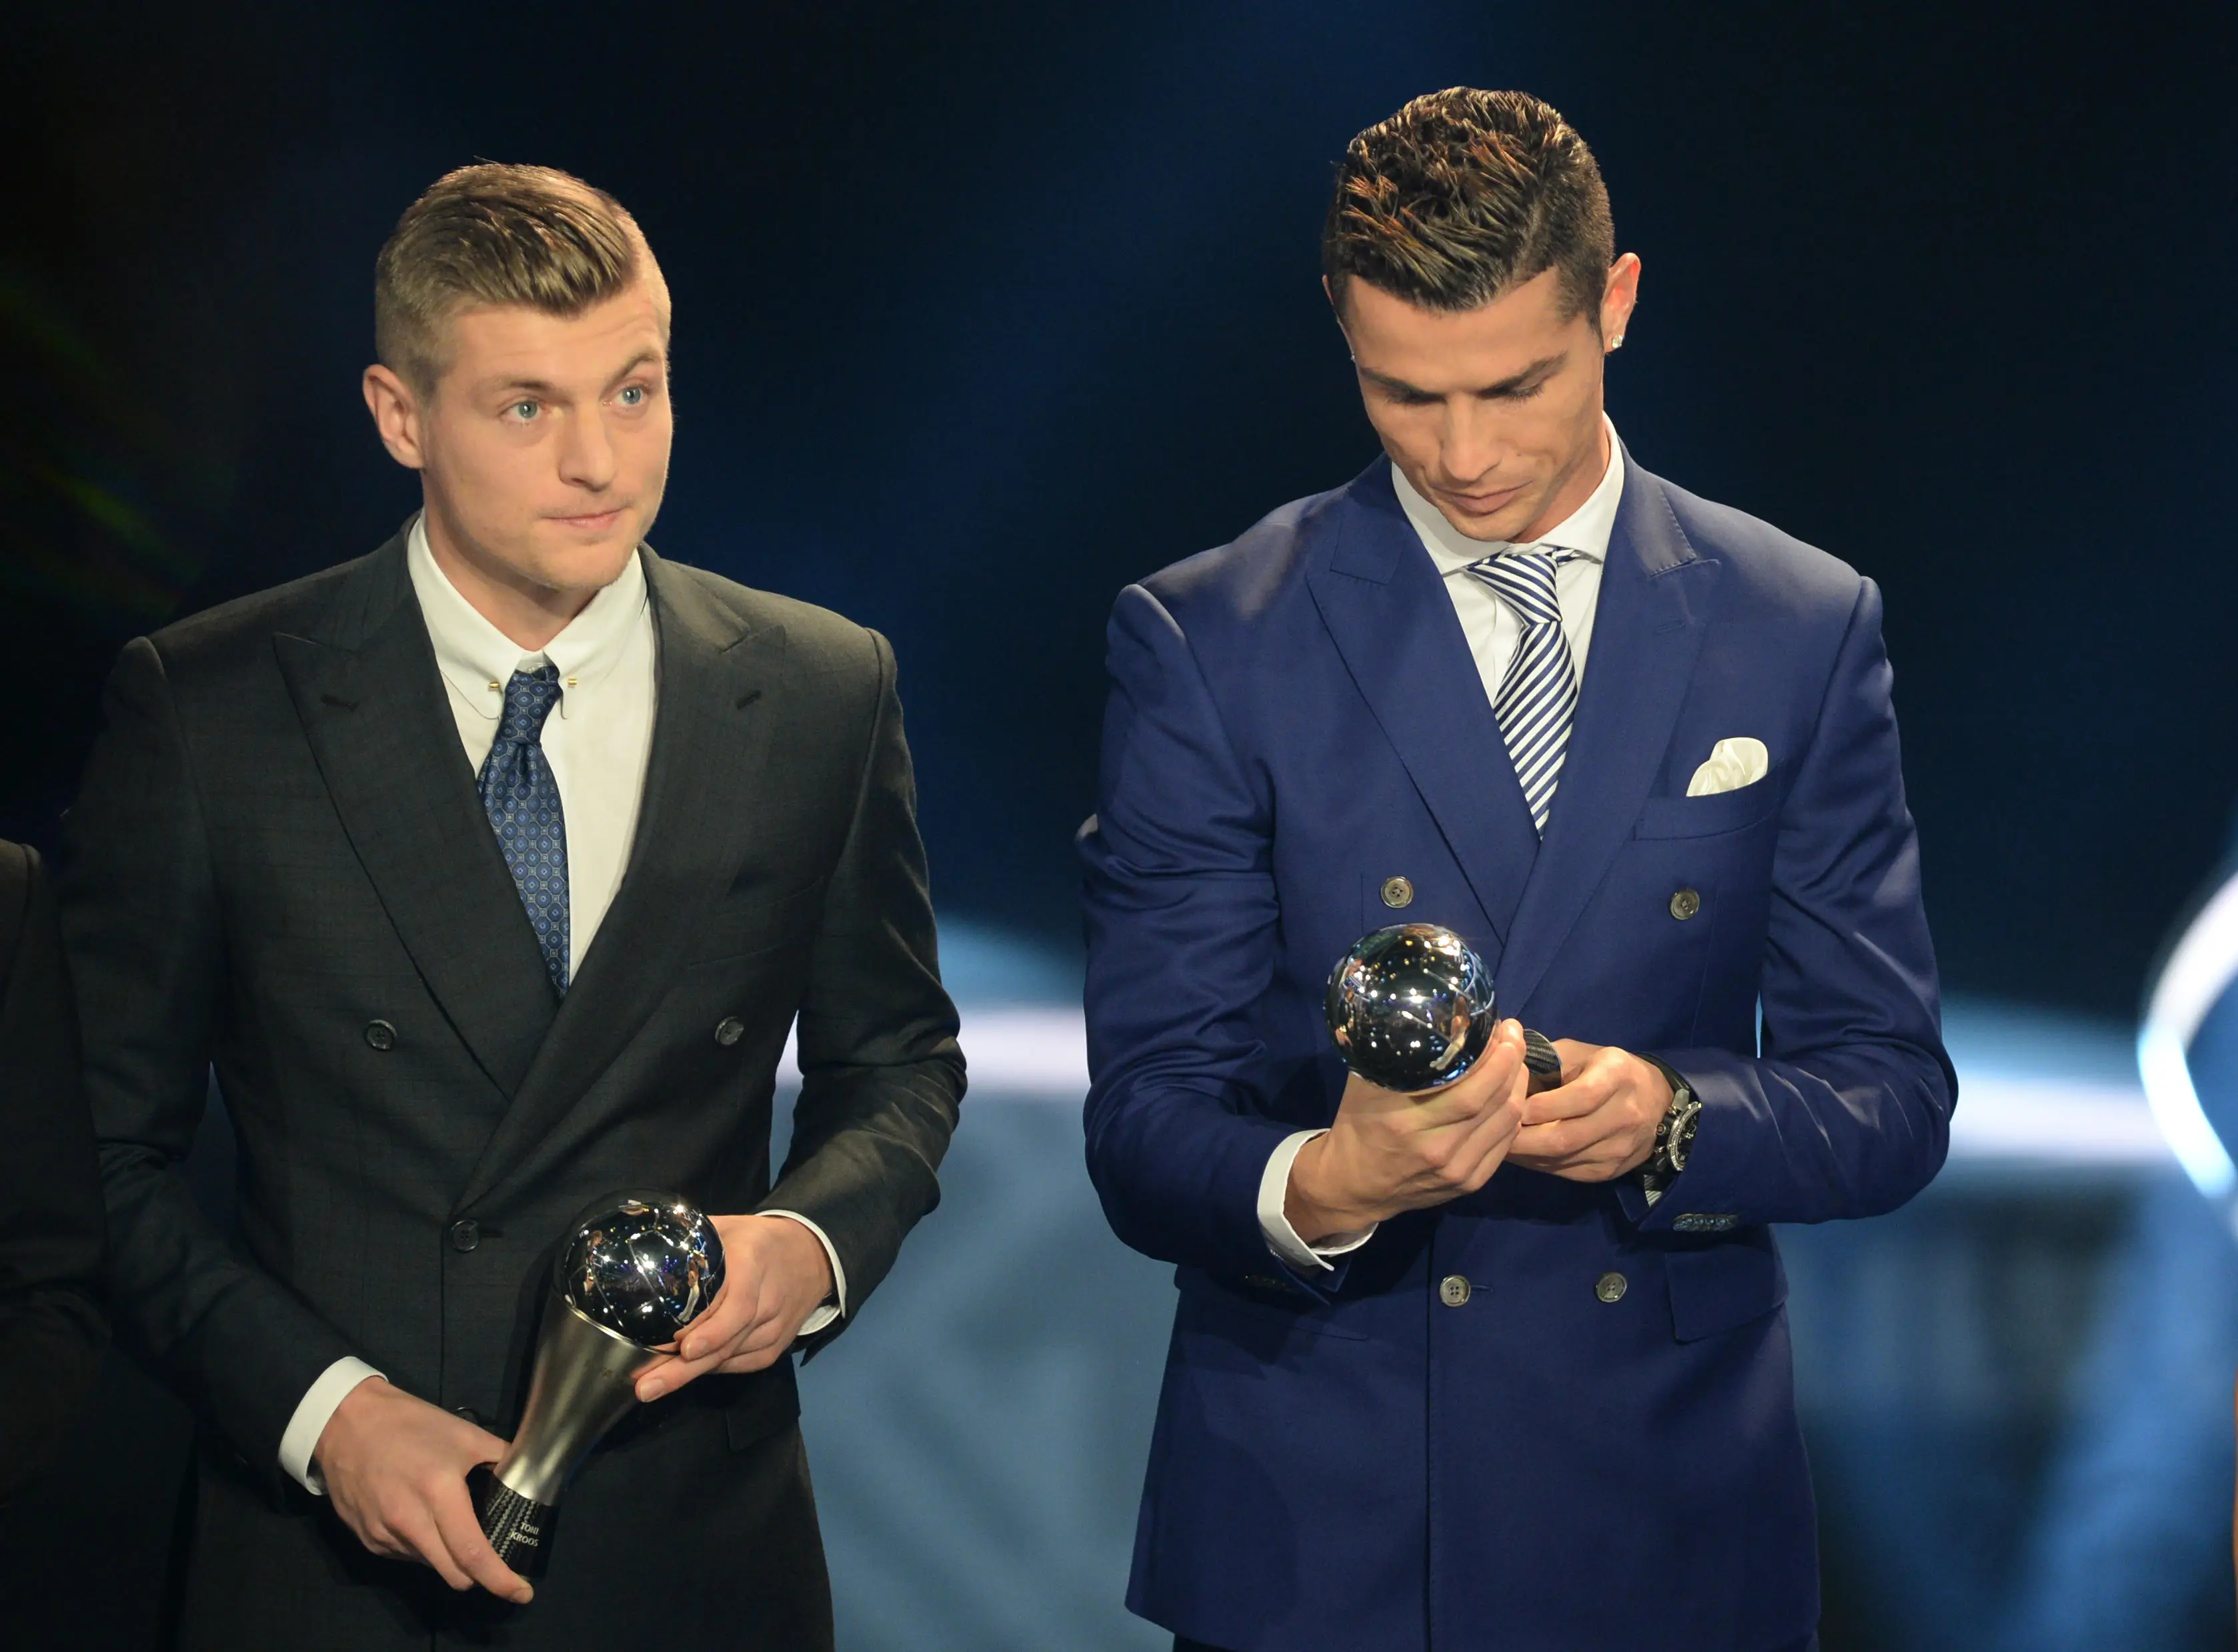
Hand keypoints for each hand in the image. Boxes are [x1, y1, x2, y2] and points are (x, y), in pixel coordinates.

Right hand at [313, 1376, 531, 1603]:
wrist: (346, 1424)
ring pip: (430, 1566)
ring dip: (449, 1558)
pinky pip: (407, 1556)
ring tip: (455, 1526)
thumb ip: (501, 1457)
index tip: (522, 1593)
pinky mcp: (368, 1539)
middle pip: (453, 1575)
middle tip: (495, 1559)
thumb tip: (527, 1476)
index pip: (472, 1554)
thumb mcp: (464, 1434)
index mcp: (439, 1493)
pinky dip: (425, 1548)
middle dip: (479, 1575)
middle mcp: (409, 1522)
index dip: (500, 1580)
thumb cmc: (410, 1424)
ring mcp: (384, 1535)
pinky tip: (425, 1520)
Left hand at [633, 1215, 834, 1401]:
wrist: (811, 1256)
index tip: (683, 1349)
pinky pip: (740, 1364)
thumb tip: (645, 1252)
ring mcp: (775, 1328)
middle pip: (727, 1341)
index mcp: (753, 1264)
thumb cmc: (758, 1240)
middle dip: (685, 1369)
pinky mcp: (776, 1347)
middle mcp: (768, 1301)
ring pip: (730, 1358)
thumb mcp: (727, 1228)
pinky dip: (712, 1369)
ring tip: (652, 1387)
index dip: (712, 1331)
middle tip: (646, 1387)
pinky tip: (686, 1372)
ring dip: (690, 1375)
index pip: (738, 1306)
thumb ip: (692, 1241)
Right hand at [1286, 1019, 1530, 1243]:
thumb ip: (1395, 1056)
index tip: (1502, 1029)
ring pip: (1507, 1122)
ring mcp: (1456, 1170)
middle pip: (1495, 1103)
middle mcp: (1436, 1148)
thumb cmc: (1357, 1125)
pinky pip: (1506, 1144)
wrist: (1354, 1185)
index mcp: (1406, 1122)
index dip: (1495, 1059)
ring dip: (1518, 1086)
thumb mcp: (1364, 1086)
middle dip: (1512, 1063)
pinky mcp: (1469, 1183)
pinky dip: (1513, 1114)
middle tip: (1514, 1036)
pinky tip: (1510, 1093)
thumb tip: (1427, 1017)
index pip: (1469, 1090)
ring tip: (1514, 1060)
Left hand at [1506, 1039, 1672, 1181]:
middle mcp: (1625, 1115)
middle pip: (1567, 1137)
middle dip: (1523, 1137)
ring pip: (1564, 1159)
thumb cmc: (1604, 1069)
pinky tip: (1521, 1154)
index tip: (1510, 1106)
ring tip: (1499, 1143)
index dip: (1541, 1106)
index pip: (1580, 1097)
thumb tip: (1503, 1073)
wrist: (1654, 1100)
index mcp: (1616, 1076)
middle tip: (1492, 1131)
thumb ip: (1545, 1060)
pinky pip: (1567, 1172)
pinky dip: (1538, 1164)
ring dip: (1526, 1154)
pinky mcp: (1611, 1171)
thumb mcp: (1578, 1053)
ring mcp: (1620, 1148)